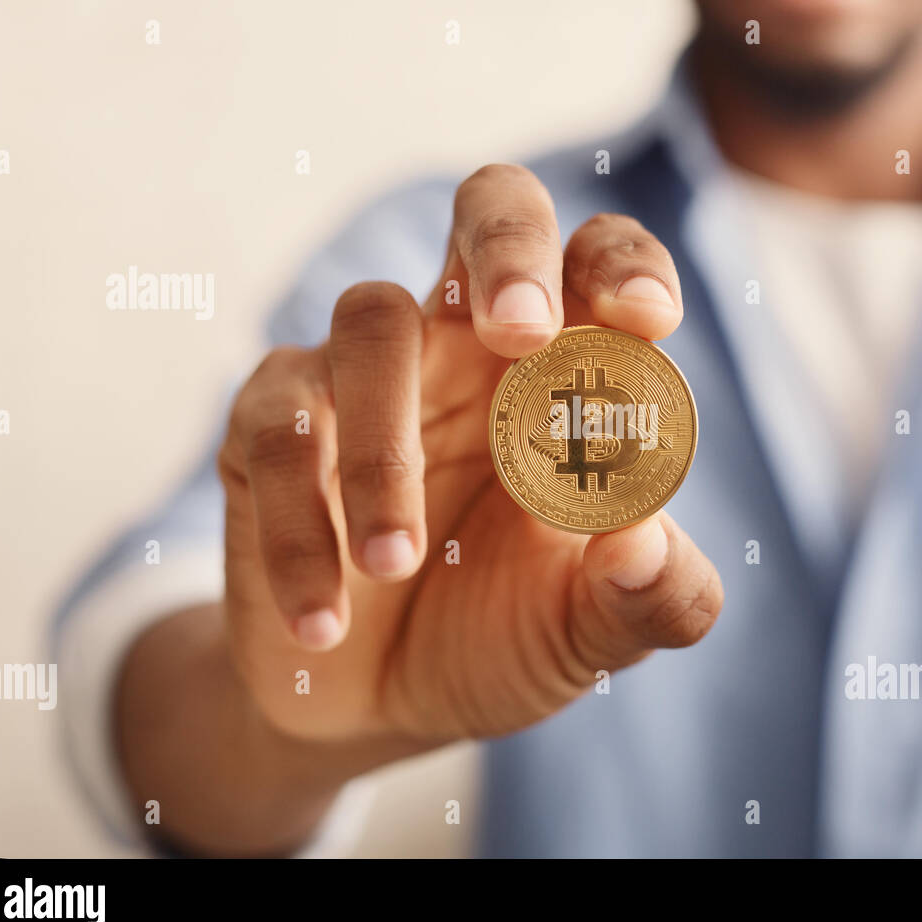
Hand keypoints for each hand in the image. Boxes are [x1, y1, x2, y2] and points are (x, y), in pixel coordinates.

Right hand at [217, 164, 722, 752]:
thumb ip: (650, 597)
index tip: (645, 319)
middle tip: (519, 332)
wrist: (381, 711)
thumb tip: (643, 544)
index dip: (623, 265)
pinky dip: (299, 528)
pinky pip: (276, 433)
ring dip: (384, 447)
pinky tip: (324, 620)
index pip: (597, 264)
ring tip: (395, 565)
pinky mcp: (271, 429)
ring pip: (370, 322)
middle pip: (489, 210)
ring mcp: (365, 377)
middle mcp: (467, 347)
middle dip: (508, 250)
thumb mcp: (593, 632)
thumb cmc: (502, 637)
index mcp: (560, 373)